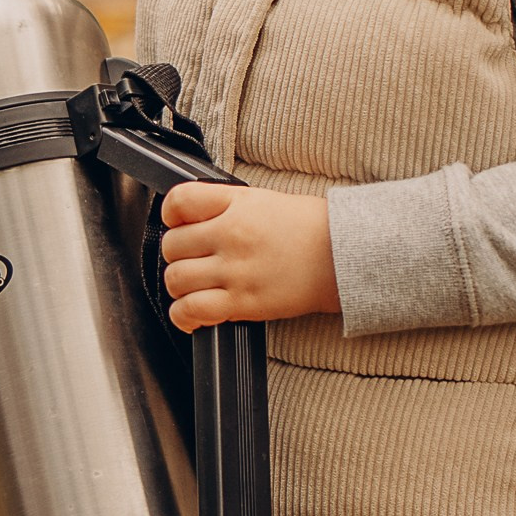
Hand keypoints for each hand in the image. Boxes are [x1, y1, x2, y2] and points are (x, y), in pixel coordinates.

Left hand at [160, 182, 338, 328]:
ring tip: (195, 286)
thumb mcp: (265, 200)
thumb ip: (227, 207)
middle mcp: (230, 235)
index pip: (179, 202)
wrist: (344, 256)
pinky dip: (184, 316)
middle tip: (194, 260)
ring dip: (179, 285)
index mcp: (236, 204)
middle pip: (172, 245)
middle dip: (178, 254)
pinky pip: (191, 311)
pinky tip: (192, 314)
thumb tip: (196, 220)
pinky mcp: (242, 302)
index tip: (178, 223)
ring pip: (176, 279)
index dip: (171, 214)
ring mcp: (234, 270)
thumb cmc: (312, 228)